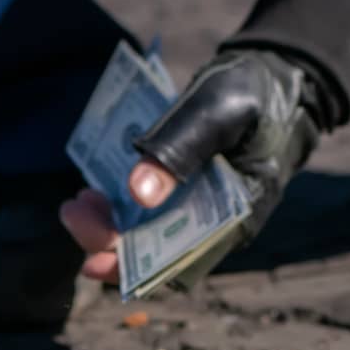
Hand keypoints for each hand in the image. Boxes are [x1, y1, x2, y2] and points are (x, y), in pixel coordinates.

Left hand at [59, 48, 324, 284]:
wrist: (276, 79)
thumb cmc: (254, 93)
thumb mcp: (218, 110)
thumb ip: (180, 149)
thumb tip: (138, 195)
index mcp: (236, 218)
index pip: (178, 264)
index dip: (133, 270)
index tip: (91, 261)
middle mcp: (216, 228)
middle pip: (153, 260)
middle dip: (106, 242)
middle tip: (73, 209)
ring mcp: (198, 216)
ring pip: (145, 243)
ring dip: (106, 228)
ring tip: (81, 198)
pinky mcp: (184, 200)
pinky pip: (145, 221)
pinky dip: (116, 213)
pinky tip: (96, 192)